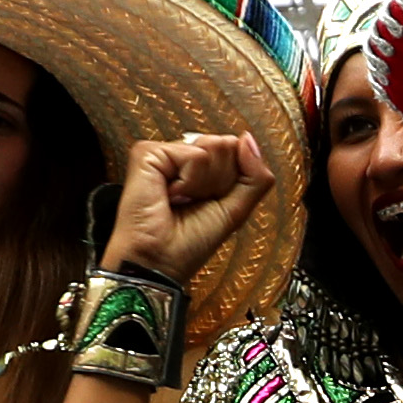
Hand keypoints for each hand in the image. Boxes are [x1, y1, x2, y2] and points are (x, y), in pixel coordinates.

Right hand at [103, 132, 272, 286]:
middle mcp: (181, 157)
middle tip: (193, 203)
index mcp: (200, 169)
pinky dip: (189, 180)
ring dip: (204, 183)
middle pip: (227, 146)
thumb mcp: (235, 210)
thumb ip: (254, 176)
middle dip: (220, 181)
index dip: (232, 181)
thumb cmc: (188, 245)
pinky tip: (169, 195)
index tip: (210, 203)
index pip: (236, 151)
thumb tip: (248, 139)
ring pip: (214, 147)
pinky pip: (194, 154)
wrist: (158, 263)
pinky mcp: (148, 153)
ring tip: (181, 200)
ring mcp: (164, 153)